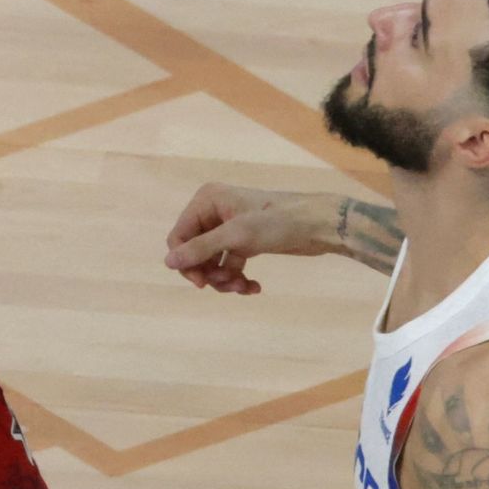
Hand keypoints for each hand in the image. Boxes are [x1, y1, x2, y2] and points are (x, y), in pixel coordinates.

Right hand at [163, 182, 325, 295]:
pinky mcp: (245, 242)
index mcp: (206, 201)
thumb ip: (201, 249)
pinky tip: (254, 287)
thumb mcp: (237, 236)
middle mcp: (213, 212)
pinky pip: (230, 264)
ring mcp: (229, 228)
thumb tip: (168, 263)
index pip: (179, 235)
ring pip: (213, 262)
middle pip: (195, 251)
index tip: (201, 283)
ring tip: (243, 287)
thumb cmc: (278, 222)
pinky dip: (238, 278)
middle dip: (210, 272)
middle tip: (227, 286)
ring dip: (225, 279)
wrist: (321, 225)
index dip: (186, 261)